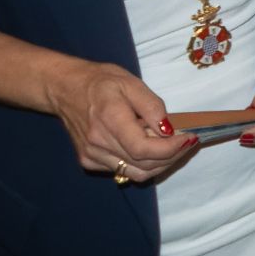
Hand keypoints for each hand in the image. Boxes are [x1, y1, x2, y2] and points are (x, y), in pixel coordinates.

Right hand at [41, 54, 196, 182]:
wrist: (64, 89)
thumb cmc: (100, 81)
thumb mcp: (131, 82)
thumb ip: (152, 107)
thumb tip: (168, 130)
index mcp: (109, 119)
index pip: (143, 148)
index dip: (171, 149)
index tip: (190, 138)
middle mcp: (98, 143)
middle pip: (144, 165)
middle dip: (172, 156)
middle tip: (188, 142)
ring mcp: (92, 156)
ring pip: (136, 173)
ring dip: (160, 164)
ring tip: (172, 147)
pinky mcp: (89, 162)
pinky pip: (124, 171)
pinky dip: (142, 163)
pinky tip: (148, 147)